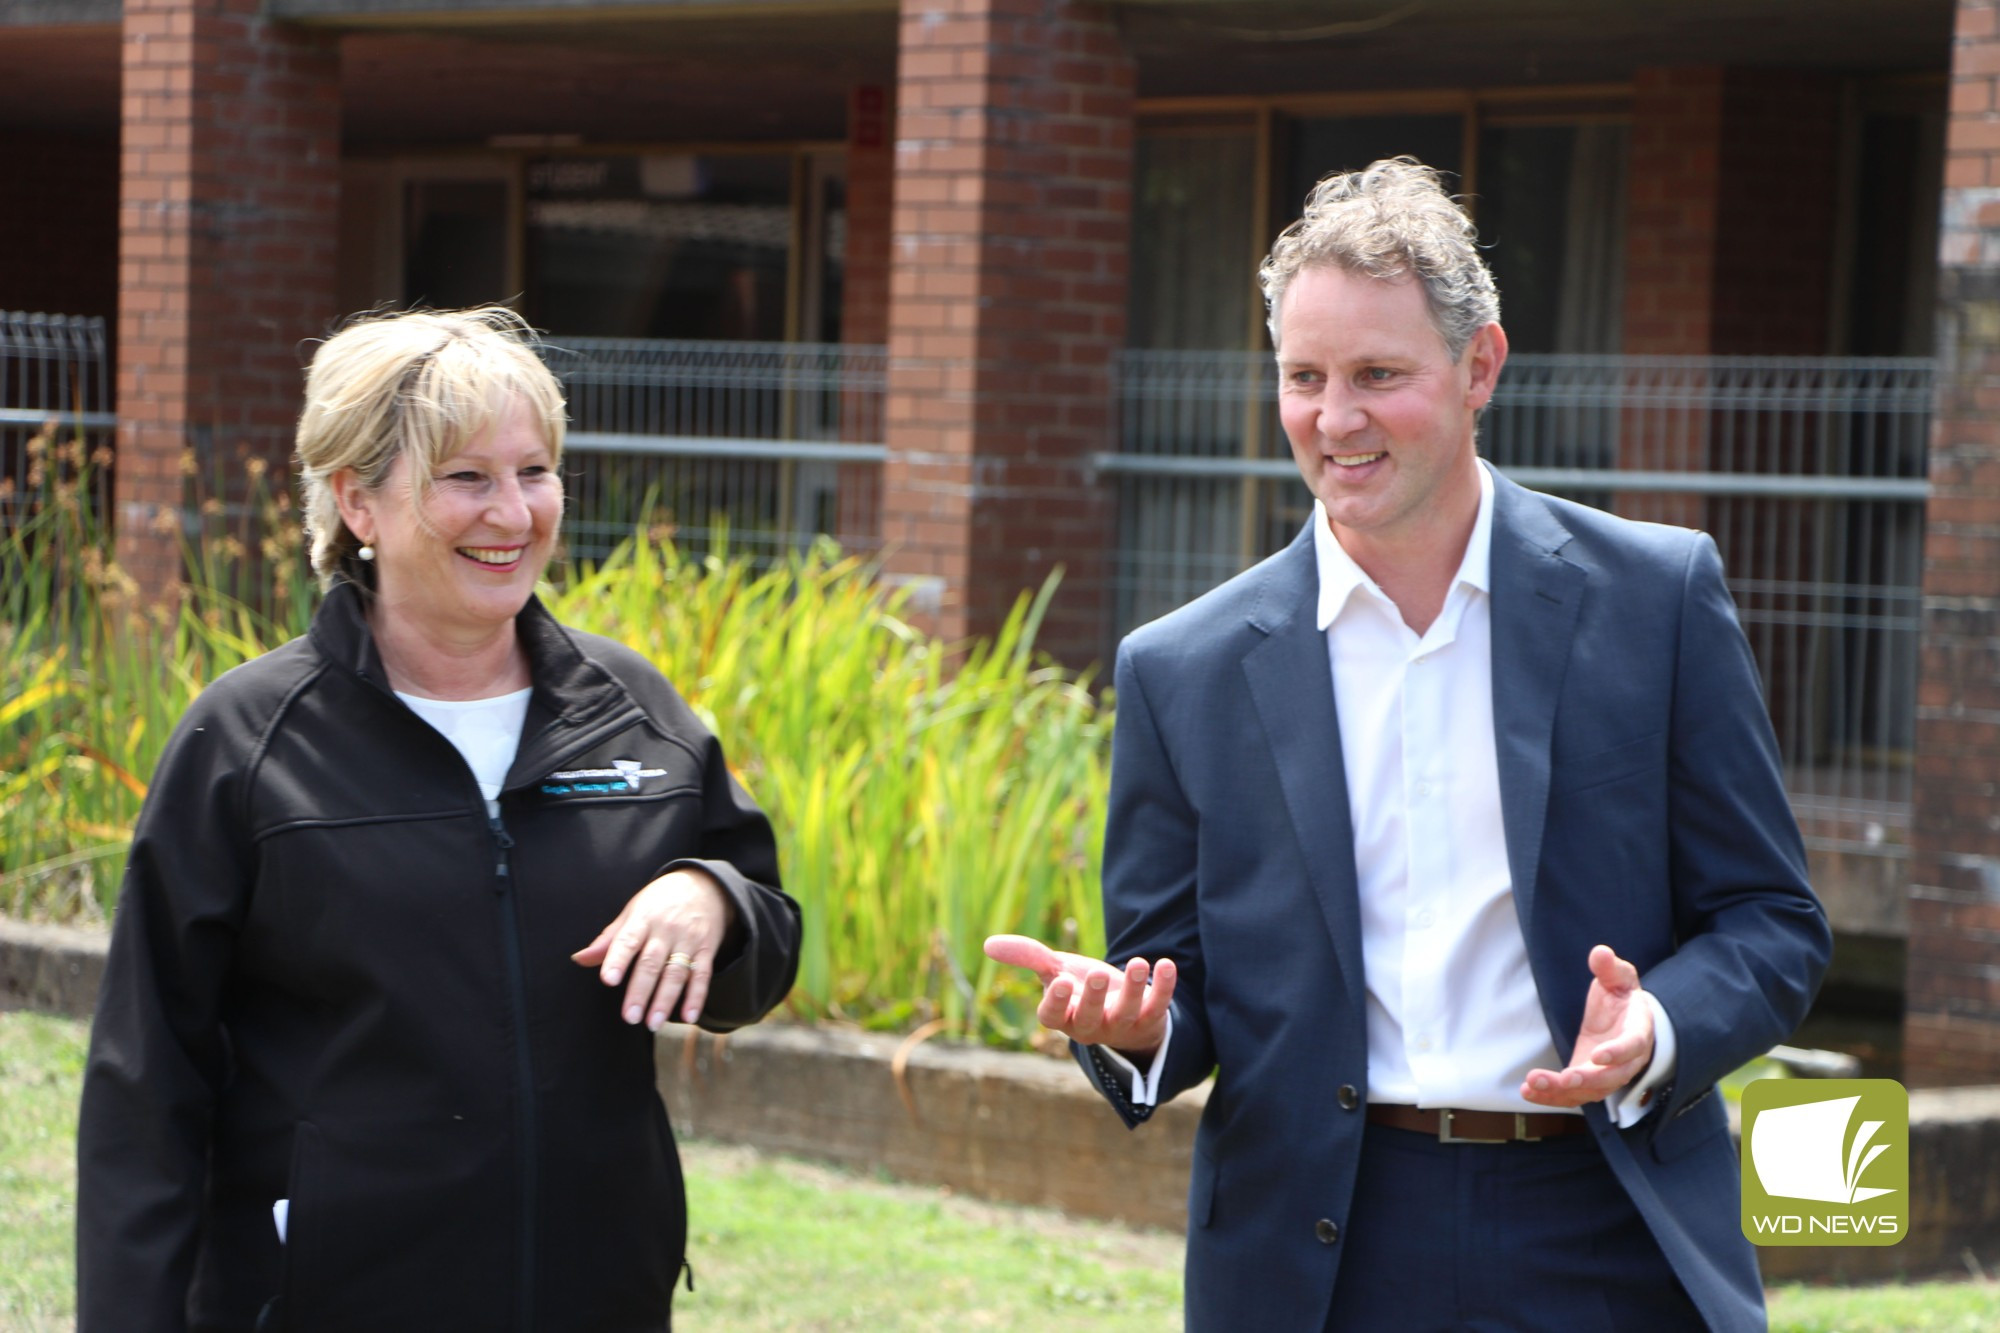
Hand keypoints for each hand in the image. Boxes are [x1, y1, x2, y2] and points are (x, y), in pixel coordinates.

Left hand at [572, 868, 735, 1029]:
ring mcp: (689, 940)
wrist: (705, 886)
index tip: (608, 980)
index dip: (617, 960)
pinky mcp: (707, 949)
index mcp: (644, 918)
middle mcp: (667, 929)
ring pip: (676, 972)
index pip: (628, 940)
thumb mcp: (633, 912)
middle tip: (629, 1017)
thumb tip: (579, 959)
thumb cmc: (660, 903)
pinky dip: (696, 997)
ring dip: (665, 1000)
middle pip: (652, 962)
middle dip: (640, 991)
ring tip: (652, 1023)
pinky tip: (688, 1016)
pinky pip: (702, 975)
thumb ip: (609, 940)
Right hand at [983, 934, 1175, 1059]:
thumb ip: (1027, 956)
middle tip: (1099, 973)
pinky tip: (1166, 964)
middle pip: (1090, 1018)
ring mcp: (1120, 1026)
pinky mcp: (1149, 1019)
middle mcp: (1090, 1027)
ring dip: (1134, 989)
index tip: (1060, 981)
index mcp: (1062, 1017)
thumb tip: (988, 944)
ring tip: (1138, 962)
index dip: (1056, 1002)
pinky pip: (1158, 1007)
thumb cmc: (1080, 987)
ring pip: (1126, 1013)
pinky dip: (1163, 987)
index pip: (1053, 1017)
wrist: (1119, 1005)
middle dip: (1095, 998)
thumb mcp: (1054, 970)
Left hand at [1521, 944, 1653, 1107]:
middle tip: (1564, 1077)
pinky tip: (1527, 1092)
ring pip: (1589, 1092)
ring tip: (1532, 1085)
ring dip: (1561, 1092)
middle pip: (1611, 1078)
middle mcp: (1627, 1060)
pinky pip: (1572, 1095)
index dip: (1618, 1052)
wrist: (1624, 1019)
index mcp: (1639, 1031)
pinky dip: (1550, 1096)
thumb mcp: (1620, 977)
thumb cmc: (1622, 996)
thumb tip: (1600, 953)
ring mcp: (1607, 1075)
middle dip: (1586, 1080)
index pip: (1633, 1045)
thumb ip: (1610, 968)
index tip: (1597, 1055)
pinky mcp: (1587, 1081)